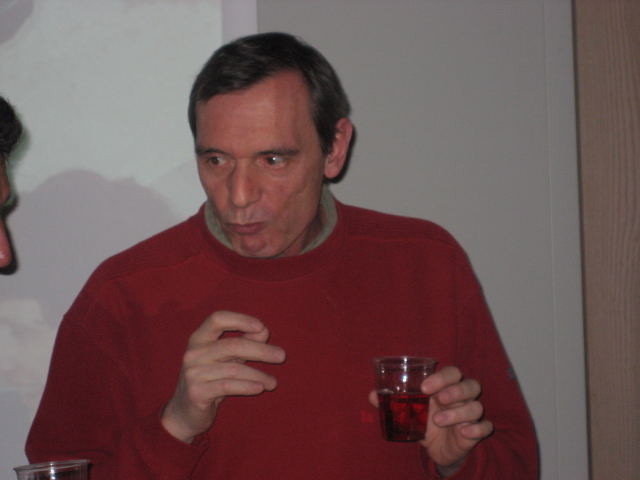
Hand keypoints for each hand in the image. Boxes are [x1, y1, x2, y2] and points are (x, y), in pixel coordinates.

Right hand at [161, 311, 285, 442]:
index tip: (262, 327)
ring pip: (234, 369)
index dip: (240, 319)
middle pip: (233, 345)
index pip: (217, 318)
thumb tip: (263, 331)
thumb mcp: (227, 359)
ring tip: (273, 382)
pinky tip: (260, 388)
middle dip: (261, 350)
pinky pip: (228, 386)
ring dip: (258, 375)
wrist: (185, 413)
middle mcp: (193, 353)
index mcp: (199, 338)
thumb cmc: (211, 379)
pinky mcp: (196, 393)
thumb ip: (244, 343)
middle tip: (282, 356)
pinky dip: (247, 386)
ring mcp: (193, 373)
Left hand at [368, 366, 492, 474]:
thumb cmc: (425, 421)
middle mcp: (462, 398)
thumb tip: (371, 395)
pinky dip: (476, 429)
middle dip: (455, 391)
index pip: (453, 372)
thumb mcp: (410, 412)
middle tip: (438, 400)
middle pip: (471, 385)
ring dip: (458, 412)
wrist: (436, 448)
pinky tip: (464, 432)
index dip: (442, 377)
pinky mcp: (475, 432)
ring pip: (476, 406)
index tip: (424, 387)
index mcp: (447, 387)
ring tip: (438, 420)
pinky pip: (486, 427)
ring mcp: (471, 415)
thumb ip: (394, 402)